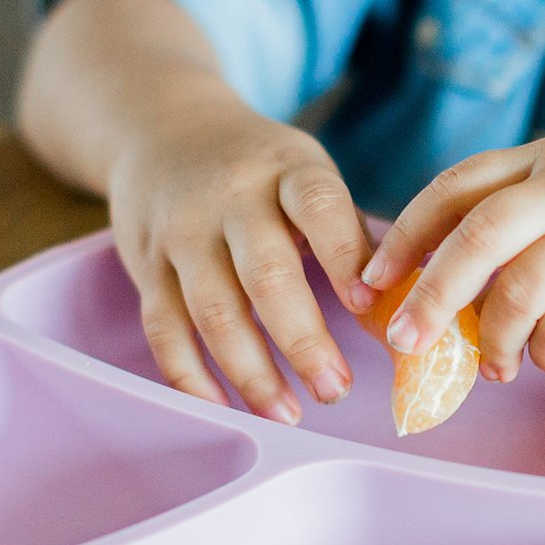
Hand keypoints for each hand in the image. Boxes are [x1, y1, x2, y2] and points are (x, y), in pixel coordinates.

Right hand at [107, 100, 374, 421]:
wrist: (162, 131)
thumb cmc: (259, 169)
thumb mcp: (307, 175)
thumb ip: (349, 236)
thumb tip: (399, 310)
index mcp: (287, 171)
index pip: (320, 209)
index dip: (346, 258)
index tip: (371, 308)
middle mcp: (230, 199)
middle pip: (266, 275)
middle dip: (303, 341)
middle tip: (336, 392)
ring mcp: (181, 233)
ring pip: (213, 312)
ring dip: (252, 373)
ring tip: (288, 414)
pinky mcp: (145, 265)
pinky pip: (164, 329)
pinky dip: (192, 376)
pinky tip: (224, 408)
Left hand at [351, 137, 544, 381]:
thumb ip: (509, 237)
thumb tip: (425, 301)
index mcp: (544, 161)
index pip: (454, 188)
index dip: (404, 236)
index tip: (371, 285)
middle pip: (477, 236)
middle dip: (430, 295)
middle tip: (405, 342)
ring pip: (519, 289)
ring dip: (494, 339)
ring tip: (496, 365)